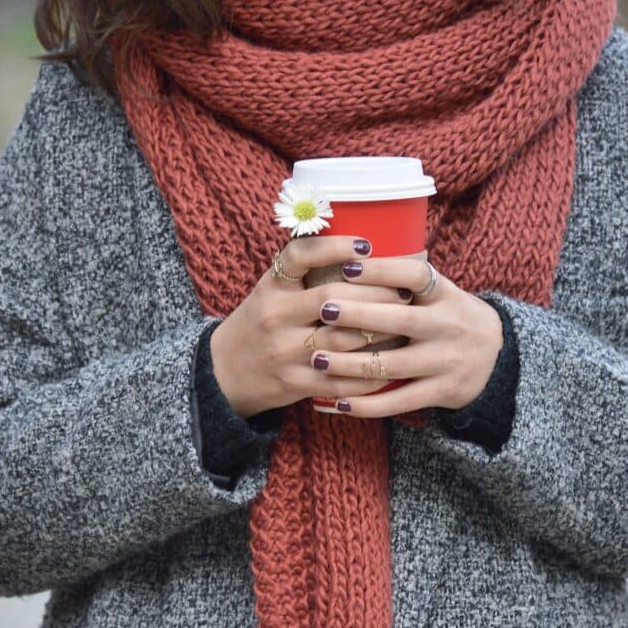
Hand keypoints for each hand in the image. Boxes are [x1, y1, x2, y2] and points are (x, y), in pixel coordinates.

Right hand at [210, 235, 414, 418]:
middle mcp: (276, 317)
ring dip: (380, 331)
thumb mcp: (269, 291)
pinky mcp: (295, 383)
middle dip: (376, 293)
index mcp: (271, 288)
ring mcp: (285, 353)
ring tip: (405, 322)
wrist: (223, 373)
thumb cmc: (258, 324)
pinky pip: (341, 379)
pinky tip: (390, 362)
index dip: (334, 247)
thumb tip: (360, 250)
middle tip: (405, 290)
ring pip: (343, 340)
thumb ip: (303, 273)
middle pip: (333, 299)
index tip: (366, 244)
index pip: (299, 256)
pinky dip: (370, 372)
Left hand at [312, 257, 502, 417]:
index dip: (382, 270)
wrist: (497, 359)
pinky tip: (339, 402)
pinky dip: (367, 405)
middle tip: (322, 309)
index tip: (348, 266)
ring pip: (392, 365)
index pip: (416, 275)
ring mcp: (445, 362)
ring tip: (317, 359)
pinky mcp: (441, 392)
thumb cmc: (450, 318)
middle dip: (358, 315)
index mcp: (446, 295)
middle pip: (400, 320)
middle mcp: (448, 326)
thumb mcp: (441, 293)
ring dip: (350, 364)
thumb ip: (406, 282)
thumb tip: (348, 256)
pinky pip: (399, 401)